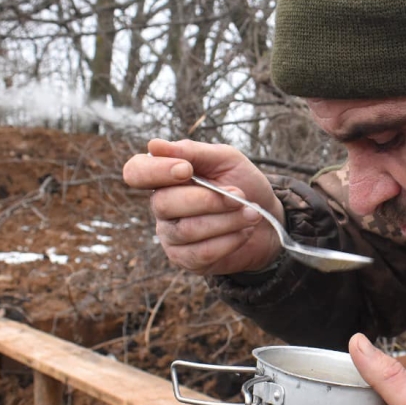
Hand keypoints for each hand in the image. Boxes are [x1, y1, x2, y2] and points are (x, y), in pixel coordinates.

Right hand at [122, 139, 283, 274]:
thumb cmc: (243, 185)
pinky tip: (244, 232)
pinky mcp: (186, 259)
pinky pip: (202, 253)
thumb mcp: (226, 159)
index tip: (186, 169)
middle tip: (241, 194)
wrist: (269, 219)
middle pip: (164, 203)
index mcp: (164, 177)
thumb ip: (193, 151)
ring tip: (251, 213)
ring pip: (187, 230)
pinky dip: (230, 240)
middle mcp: (161, 206)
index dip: (156, 171)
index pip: (136, 172)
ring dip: (227, 220)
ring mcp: (170, 235)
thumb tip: (153, 145)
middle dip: (209, 199)